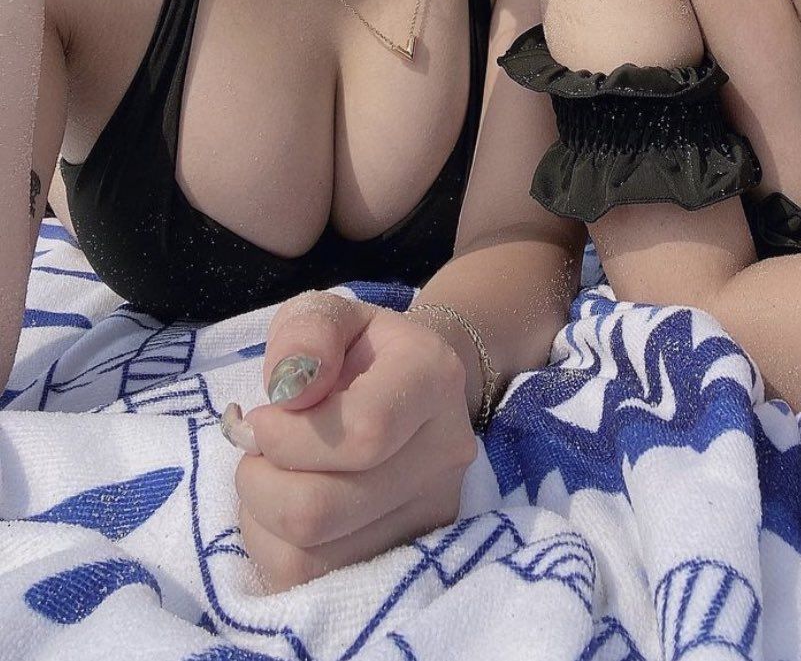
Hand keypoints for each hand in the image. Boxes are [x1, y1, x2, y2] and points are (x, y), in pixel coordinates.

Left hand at [222, 290, 477, 592]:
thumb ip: (306, 334)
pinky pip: (310, 582)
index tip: (261, 413)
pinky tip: (286, 508)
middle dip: (260, 480)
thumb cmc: (360, 349)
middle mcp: (444, 453)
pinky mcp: (407, 560)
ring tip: (273, 476)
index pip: (362, 432)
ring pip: (309, 556)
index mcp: (432, 378)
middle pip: (322, 509)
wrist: (412, 388)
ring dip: (261, 516)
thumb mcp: (327, 316)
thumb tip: (290, 391)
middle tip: (257, 449)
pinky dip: (274, 547)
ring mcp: (430, 515)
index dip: (287, 435)